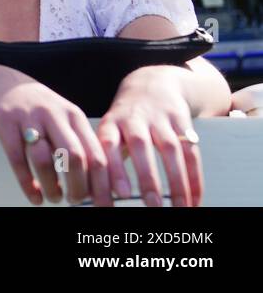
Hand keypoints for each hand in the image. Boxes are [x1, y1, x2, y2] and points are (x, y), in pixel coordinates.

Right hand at [0, 65, 110, 206]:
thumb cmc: (40, 109)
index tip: (103, 202)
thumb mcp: (66, 118)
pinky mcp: (6, 123)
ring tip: (55, 198)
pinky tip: (34, 195)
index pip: (96, 153)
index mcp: (74, 116)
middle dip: (78, 187)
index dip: (102, 183)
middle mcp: (53, 115)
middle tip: (76, 202)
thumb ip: (81, 144)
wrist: (5, 84)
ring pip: (43, 160)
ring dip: (51, 186)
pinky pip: (17, 159)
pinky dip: (27, 184)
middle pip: (74, 157)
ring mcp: (28, 118)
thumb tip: (97, 185)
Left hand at [97, 65, 201, 206]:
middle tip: (151, 205)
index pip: (108, 144)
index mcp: (111, 122)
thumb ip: (106, 159)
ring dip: (176, 181)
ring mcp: (159, 118)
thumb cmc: (125, 119)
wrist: (151, 84)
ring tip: (178, 208)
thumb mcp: (110, 130)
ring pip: (170, 149)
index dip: (114, 168)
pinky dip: (195, 178)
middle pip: (140, 145)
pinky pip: (191, 151)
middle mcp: (134, 118)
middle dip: (146, 176)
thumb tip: (98, 195)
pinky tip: (194, 200)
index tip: (120, 194)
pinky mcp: (182, 121)